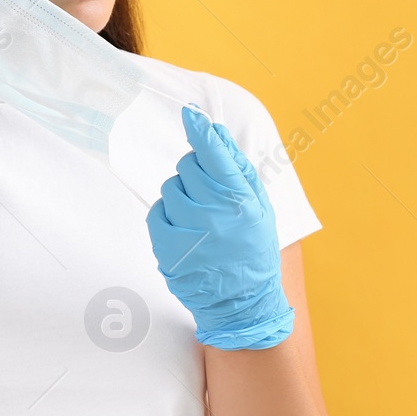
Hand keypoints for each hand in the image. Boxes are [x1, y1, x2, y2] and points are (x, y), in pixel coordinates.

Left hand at [145, 105, 290, 349]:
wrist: (242, 302)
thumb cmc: (253, 249)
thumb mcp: (260, 208)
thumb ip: (238, 168)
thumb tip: (216, 132)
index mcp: (241, 202)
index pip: (215, 155)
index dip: (200, 130)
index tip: (189, 113)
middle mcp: (214, 215)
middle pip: (188, 166)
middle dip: (197, 173)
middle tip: (211, 195)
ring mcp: (188, 232)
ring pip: (170, 188)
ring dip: (182, 195)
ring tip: (200, 218)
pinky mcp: (167, 248)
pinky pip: (156, 211)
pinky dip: (167, 215)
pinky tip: (185, 230)